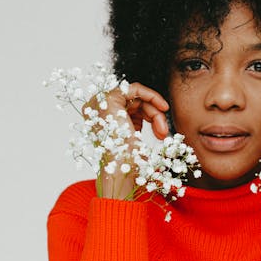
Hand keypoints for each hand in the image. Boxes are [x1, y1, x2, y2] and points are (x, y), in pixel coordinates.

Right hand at [82, 82, 169, 198]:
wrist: (121, 171)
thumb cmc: (127, 164)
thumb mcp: (134, 143)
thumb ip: (136, 128)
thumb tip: (155, 125)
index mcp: (101, 120)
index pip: (129, 110)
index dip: (149, 117)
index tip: (163, 130)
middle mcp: (96, 110)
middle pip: (134, 104)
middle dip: (154, 117)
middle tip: (163, 134)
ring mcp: (100, 103)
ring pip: (137, 99)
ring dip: (155, 114)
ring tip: (162, 132)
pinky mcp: (109, 99)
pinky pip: (135, 88)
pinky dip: (151, 96)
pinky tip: (163, 107)